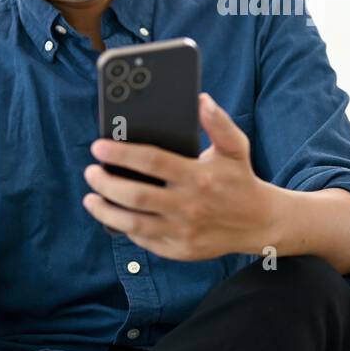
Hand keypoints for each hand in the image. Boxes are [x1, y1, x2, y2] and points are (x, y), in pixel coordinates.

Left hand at [82, 92, 279, 260]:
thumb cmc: (240, 179)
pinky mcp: (179, 250)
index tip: (98, 146)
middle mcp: (189, 206)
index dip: (120, 153)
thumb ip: (218, 122)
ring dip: (105, 210)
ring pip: (132, 223)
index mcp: (199, 176)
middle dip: (105, 182)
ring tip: (91, 197)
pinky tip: (114, 214)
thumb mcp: (235, 147)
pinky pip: (143, 240)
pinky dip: (124, 227)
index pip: (151, 162)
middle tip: (91, 171)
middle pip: (134, 195)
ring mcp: (183, 231)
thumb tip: (201, 100)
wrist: (258, 223)